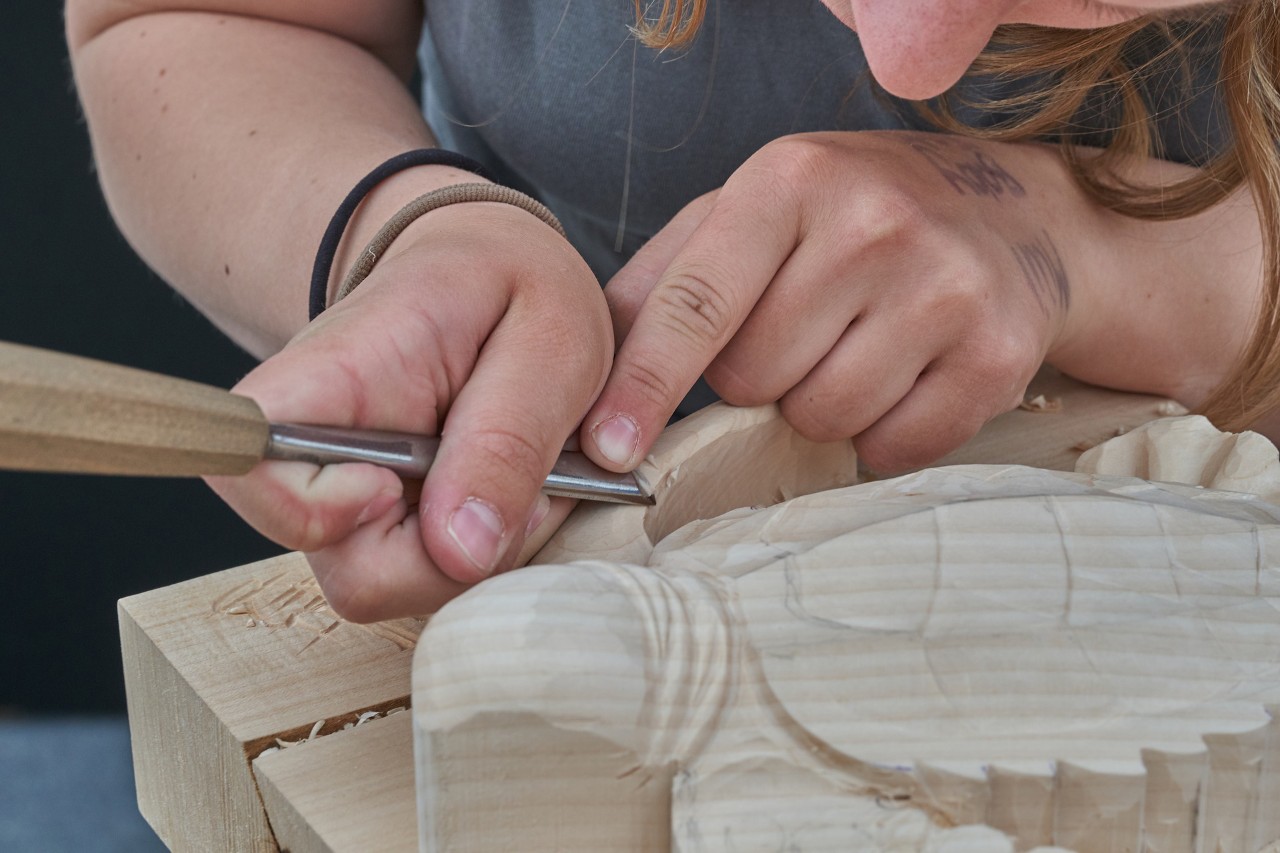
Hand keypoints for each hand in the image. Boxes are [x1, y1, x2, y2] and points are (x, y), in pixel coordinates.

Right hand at [207, 202, 611, 620]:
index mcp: (338, 376)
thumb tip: (462, 552)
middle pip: (351, 571)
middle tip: (529, 481)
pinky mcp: (389, 532)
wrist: (486, 278)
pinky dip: (491, 552)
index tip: (399, 483)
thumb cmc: (511, 289)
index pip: (248, 464)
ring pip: (402, 587)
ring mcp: (353, 504)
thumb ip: (509, 438)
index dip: (317, 512)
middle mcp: (322, 455)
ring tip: (528, 475)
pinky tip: (515, 494)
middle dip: (458, 554)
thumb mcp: (549, 333)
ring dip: (487, 551)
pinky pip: (436, 580)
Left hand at [582, 131, 1082, 472]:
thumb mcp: (756, 210)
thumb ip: (666, 277)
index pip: (697, 302)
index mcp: (792, 181)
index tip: (606, 445)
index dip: (644, 383)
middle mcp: (874, 225)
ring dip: (819, 406)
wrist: (1015, 215)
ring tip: (855, 346)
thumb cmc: (856, 218)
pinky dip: (880, 433)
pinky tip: (904, 375)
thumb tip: (589, 366)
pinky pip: (891, 448)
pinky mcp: (997, 355)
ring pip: (820, 420)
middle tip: (803, 330)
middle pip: (753, 379)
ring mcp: (945, 289)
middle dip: (757, 377)